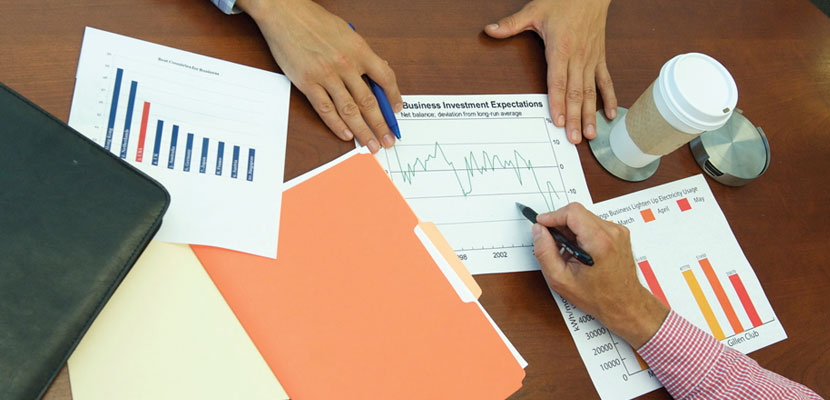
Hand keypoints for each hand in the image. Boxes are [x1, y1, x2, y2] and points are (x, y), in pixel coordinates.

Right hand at [237, 0, 402, 152]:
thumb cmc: (313, 20)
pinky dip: (337, 125)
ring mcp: (326, 75)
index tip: (397, 111)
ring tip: (371, 144)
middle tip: (387, 140)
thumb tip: (378, 71)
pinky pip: (325, 109)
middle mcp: (346, 64)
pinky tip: (347, 135)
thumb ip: (361, 53)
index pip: (385, 77)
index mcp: (359, 49)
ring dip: (362, 130)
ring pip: (349, 110)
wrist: (284, 12)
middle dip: (381, 124)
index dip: (394, 97)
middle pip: (369, 101)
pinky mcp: (307, 83)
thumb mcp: (346, 32)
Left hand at [485, 0, 617, 144]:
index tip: (557, 121)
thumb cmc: (563, 0)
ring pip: (591, 91)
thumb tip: (489, 31)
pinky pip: (605, 81)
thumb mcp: (534, 10)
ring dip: (590, 114)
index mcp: (561, 47)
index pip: (557, 81)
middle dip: (574, 117)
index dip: (557, 102)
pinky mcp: (600, 58)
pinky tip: (608, 115)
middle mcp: (579, 56)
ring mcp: (591, 59)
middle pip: (575, 92)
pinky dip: (608, 98)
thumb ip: (511, 24)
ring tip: (590, 134)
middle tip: (573, 138)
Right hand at [531, 203, 667, 347]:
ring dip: (571, 230)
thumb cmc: (597, 297)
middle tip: (553, 243)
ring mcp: (618, 231)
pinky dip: (582, 233)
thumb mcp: (561, 279)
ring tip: (568, 252)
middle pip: (578, 213)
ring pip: (585, 217)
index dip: (552, 215)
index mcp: (599, 241)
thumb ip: (544, 252)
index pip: (572, 212)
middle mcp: (612, 232)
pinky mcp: (620, 233)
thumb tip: (538, 231)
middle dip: (560, 224)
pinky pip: (594, 223)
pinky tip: (580, 251)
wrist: (625, 304)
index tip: (541, 224)